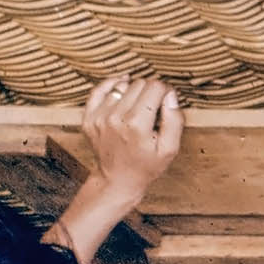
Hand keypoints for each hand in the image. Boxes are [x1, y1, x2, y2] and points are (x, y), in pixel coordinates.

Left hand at [82, 75, 182, 201]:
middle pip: (139, 84)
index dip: (166, 91)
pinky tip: (122, 84)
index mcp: (138, 125)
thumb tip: (170, 95)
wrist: (117, 180)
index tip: (168, 99)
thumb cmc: (146, 166)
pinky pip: (99, 90)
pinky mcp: (89, 117)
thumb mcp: (170, 149)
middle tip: (156, 104)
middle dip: (151, 90)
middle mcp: (116, 118)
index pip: (155, 88)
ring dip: (134, 91)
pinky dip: (112, 85)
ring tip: (140, 103)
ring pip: (122, 86)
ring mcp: (99, 117)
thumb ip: (174, 121)